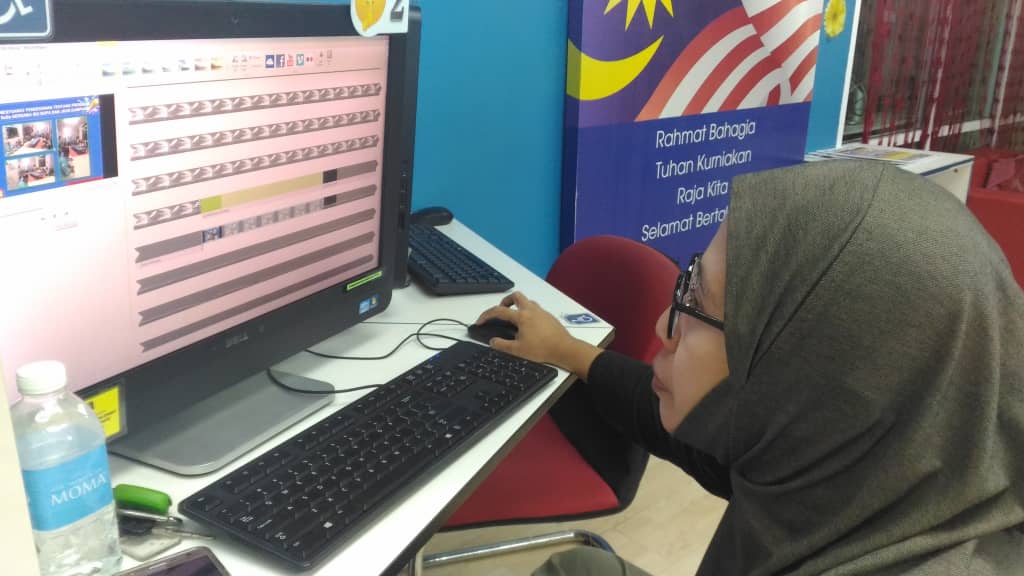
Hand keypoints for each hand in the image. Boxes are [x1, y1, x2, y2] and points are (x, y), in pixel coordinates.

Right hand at [475, 292, 601, 378]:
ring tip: (514, 318)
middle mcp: (532, 310)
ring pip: (527, 301)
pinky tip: (528, 326)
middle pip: (515, 296)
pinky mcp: (549, 317)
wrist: (564, 349)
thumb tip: (493, 341)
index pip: (499, 311)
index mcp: (522, 316)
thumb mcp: (518, 350)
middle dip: (505, 301)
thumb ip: (502, 345)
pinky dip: (528, 312)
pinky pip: (535, 309)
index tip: (481, 321)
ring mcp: (542, 312)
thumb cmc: (543, 349)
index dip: (486, 315)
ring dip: (518, 305)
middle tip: (500, 311)